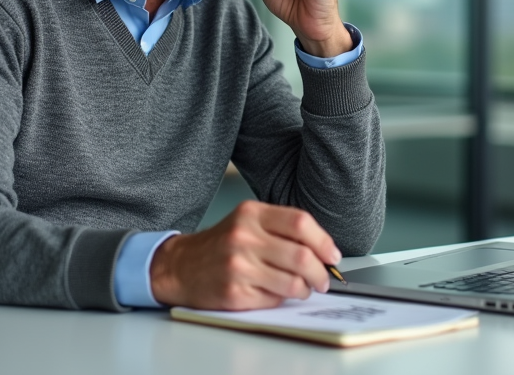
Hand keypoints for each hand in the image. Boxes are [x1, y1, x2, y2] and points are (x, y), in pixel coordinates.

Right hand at [149, 201, 341, 309]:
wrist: (180, 266)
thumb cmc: (220, 245)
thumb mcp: (246, 222)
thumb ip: (281, 228)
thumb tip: (322, 250)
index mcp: (251, 214)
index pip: (300, 223)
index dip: (324, 241)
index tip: (332, 256)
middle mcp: (244, 237)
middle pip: (301, 255)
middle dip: (320, 272)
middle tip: (324, 279)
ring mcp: (238, 266)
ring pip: (292, 283)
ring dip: (305, 289)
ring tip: (302, 288)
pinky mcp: (234, 293)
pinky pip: (274, 300)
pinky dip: (282, 299)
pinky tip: (276, 293)